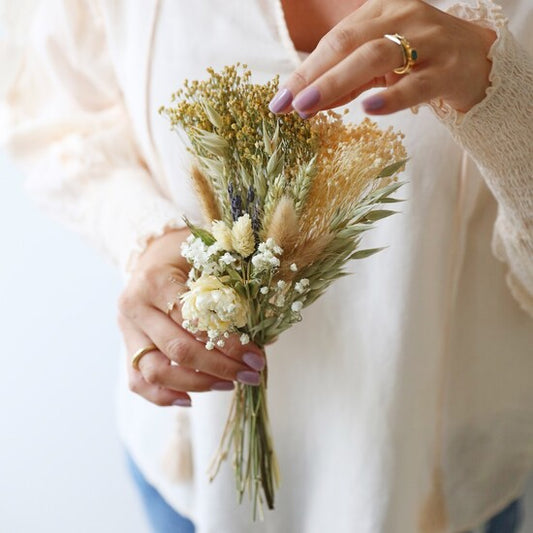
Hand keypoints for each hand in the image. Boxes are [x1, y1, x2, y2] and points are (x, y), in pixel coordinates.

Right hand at [117, 228, 264, 406]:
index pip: (195, 322)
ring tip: (229, 384)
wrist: (152, 251)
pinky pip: (138, 380)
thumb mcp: (210, 259)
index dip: (229, 343)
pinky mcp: (127, 344)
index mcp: (155, 280)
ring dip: (197, 384)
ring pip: (155, 371)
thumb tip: (266, 337)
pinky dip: (163, 395)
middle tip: (250, 374)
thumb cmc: (185, 252)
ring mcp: (127, 328)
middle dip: (220, 367)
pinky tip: (191, 399)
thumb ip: (233, 293)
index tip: (256, 356)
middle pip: (177, 350)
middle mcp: (135, 306)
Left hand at [268, 0, 495, 116]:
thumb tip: (304, 103)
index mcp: (382, 12)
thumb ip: (344, 81)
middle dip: (313, 75)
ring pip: (376, 58)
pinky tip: (368, 108)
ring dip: (338, 83)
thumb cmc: (420, 61)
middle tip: (287, 104)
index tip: (280, 99)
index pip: (335, 40)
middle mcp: (404, 18)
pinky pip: (416, 84)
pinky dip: (390, 96)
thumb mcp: (378, 67)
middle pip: (348, 44)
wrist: (478, 62)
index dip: (305, 70)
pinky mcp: (449, 69)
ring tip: (310, 107)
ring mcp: (429, 41)